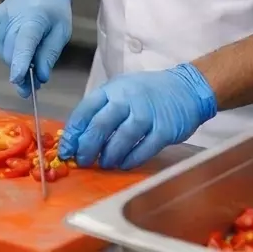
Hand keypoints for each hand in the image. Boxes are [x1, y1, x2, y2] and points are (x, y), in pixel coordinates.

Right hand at [0, 0, 72, 97]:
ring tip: (30, 53)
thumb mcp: (61, 32)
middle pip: (12, 55)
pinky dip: (8, 51)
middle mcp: (11, 19)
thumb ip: (50, 54)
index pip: (24, 44)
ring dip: (15, 61)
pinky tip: (18, 42)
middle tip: (35, 81)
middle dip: (22, 73)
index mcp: (33, 19)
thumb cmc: (54, 10)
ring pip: (3, 55)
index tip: (17, 80)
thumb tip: (40, 77)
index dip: (20, 63)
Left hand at [58, 63, 216, 170]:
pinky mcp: (163, 129)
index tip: (66, 149)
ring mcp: (147, 114)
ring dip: (108, 156)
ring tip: (105, 163)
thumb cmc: (148, 93)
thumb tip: (78, 138)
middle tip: (82, 161)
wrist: (187, 88)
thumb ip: (102, 110)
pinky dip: (130, 160)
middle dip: (87, 147)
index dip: (73, 133)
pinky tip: (124, 164)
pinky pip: (142, 150)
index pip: (85, 110)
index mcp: (113, 89)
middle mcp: (128, 99)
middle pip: (100, 125)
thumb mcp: (122, 91)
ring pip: (120, 140)